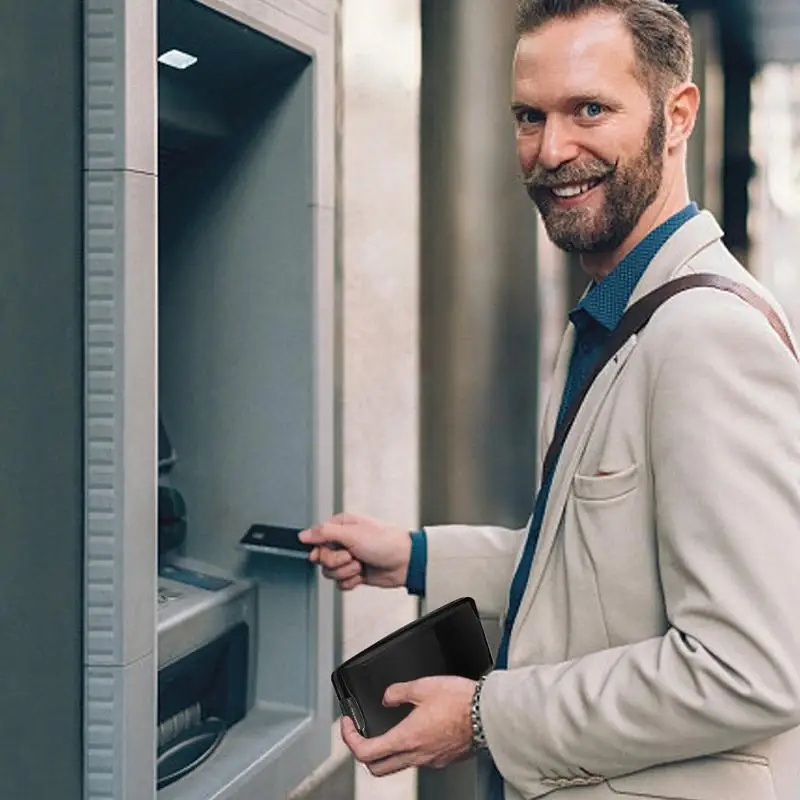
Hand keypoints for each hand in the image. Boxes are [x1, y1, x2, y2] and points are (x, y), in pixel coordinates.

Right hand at [299, 512, 411, 590]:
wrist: (405, 561)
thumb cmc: (385, 542)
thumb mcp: (351, 534)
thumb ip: (324, 533)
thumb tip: (302, 535)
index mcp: (340, 527)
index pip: (316, 540)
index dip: (322, 549)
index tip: (334, 549)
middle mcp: (343, 542)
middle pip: (322, 559)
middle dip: (337, 562)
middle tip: (352, 556)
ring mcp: (348, 559)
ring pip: (330, 573)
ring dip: (346, 572)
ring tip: (360, 565)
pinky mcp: (355, 573)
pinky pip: (341, 584)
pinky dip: (351, 582)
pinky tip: (362, 575)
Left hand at [340, 676, 475, 775]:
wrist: (488, 714)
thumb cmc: (461, 701)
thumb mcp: (422, 686)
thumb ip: (398, 692)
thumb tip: (386, 698)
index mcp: (407, 738)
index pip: (365, 752)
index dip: (349, 738)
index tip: (347, 725)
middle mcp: (416, 755)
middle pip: (377, 768)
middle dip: (362, 752)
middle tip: (360, 733)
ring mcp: (430, 760)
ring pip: (397, 766)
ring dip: (385, 752)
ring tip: (385, 731)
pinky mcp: (443, 759)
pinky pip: (418, 759)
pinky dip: (408, 748)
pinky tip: (415, 730)